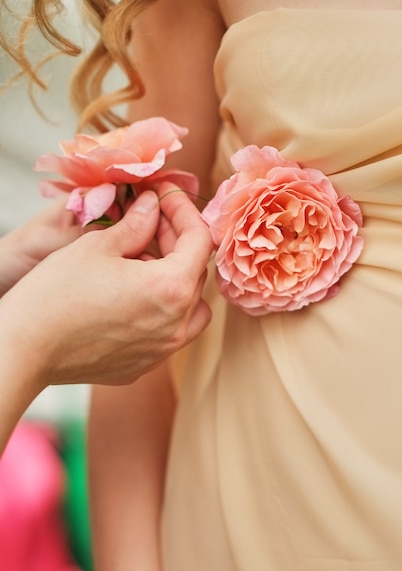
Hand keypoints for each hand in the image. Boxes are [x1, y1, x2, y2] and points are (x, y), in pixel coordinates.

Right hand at [0, 186, 212, 388]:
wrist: (26, 347)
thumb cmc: (57, 293)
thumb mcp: (98, 245)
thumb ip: (136, 224)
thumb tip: (152, 206)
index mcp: (171, 288)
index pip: (200, 240)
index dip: (184, 210)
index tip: (164, 198)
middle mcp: (176, 325)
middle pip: (195, 273)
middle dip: (176, 241)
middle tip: (150, 221)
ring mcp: (161, 350)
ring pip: (189, 308)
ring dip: (176, 279)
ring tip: (144, 262)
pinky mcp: (144, 365)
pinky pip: (166, 332)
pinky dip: (159, 309)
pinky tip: (130, 295)